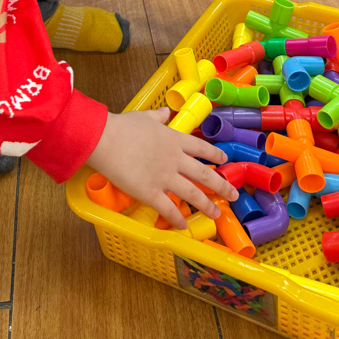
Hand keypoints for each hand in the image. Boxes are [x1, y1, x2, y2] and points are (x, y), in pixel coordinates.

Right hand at [87, 108, 238, 227]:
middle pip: (204, 174)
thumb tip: (166, 112)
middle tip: (234, 194)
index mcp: (174, 140)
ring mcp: (164, 177)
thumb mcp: (144, 116)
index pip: (201, 148)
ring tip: (217, 214)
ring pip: (192, 194)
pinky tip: (184, 227)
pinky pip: (168, 209)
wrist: (105, 139)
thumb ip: (158, 116)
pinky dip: (177, 219)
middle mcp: (175, 159)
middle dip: (222, 185)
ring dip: (207, 205)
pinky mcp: (150, 192)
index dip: (215, 154)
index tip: (225, 160)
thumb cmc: (122, 126)